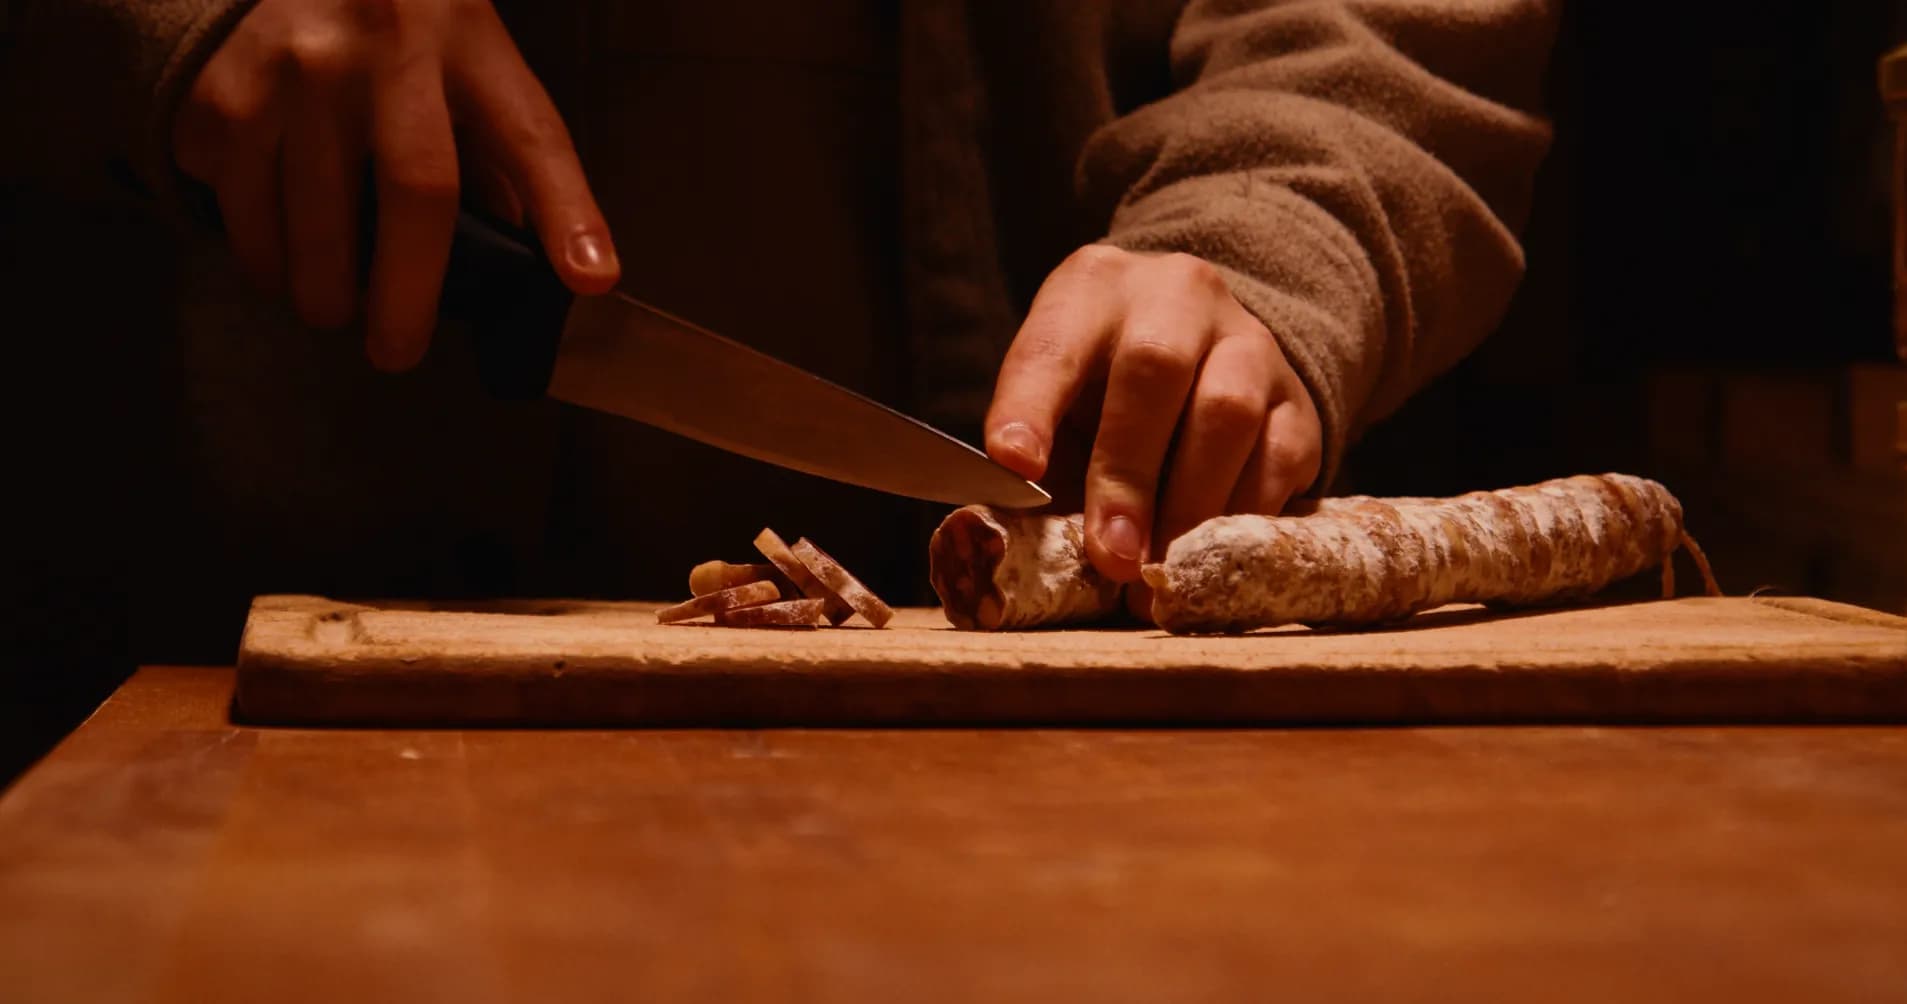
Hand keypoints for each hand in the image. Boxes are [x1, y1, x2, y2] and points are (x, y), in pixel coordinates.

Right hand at [173, 0, 619, 369]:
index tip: (591, 279)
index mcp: (466, 42)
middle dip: (409, 296)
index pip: (530, 136)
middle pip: (416, 196)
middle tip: (396, 352)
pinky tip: (275, 248)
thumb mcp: (463, 57)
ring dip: (322, 290)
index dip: (567, 212)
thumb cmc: (392, 24)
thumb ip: (496, 149)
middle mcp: (384, 47)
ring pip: (313, 223)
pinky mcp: (220, 91)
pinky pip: (238, 206)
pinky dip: (259, 249)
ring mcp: (295, 66)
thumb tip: (530, 257)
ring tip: (330, 307)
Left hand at [985, 245, 1322, 591]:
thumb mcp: (1059, 402)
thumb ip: (1037, 460)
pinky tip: (1208, 553)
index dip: (1031, 405)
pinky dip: (1241, 513)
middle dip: (1127, 474)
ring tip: (1158, 570)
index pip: (1054, 342)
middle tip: (1111, 557)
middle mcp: (1176, 295)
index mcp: (1092, 289)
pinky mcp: (1297, 398)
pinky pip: (1280, 455)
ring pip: (1228, 411)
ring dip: (1189, 503)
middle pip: (1155, 369)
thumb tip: (1014, 544)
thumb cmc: (1105, 393)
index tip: (1015, 466)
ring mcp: (1248, 341)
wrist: (1206, 350)